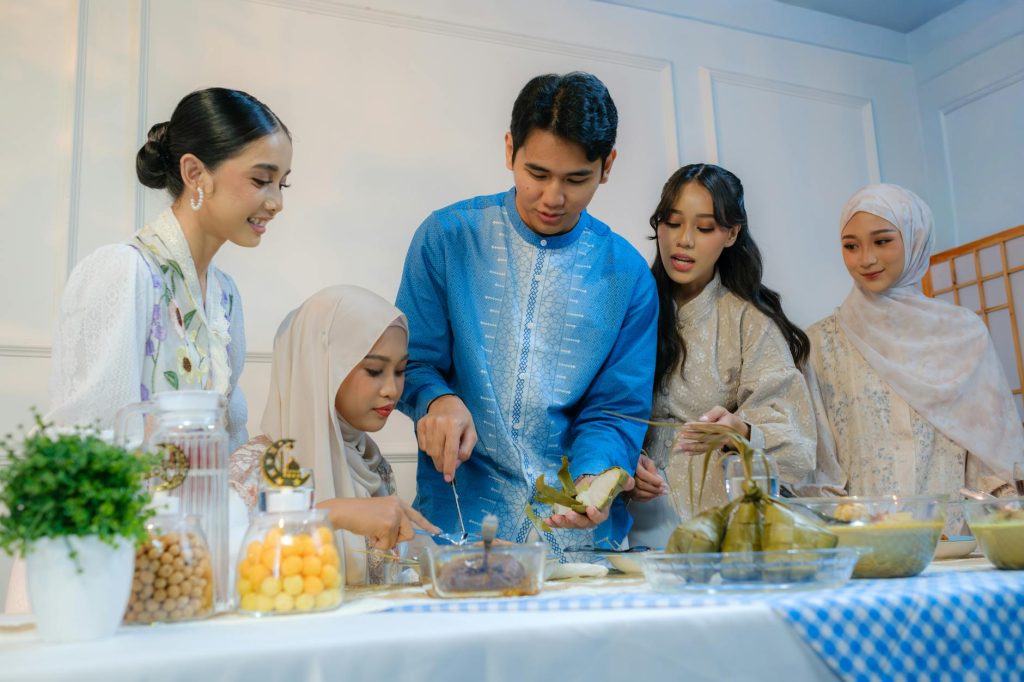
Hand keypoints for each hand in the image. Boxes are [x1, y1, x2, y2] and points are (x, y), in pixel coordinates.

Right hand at [316, 496, 440, 549]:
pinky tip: (369, 533)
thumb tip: (397, 543)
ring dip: (384, 542)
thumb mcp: (381, 515)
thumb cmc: (358, 515)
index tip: (437, 532)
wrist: (344, 511)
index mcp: (397, 503)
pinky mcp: (388, 525)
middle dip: (396, 539)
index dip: (427, 525)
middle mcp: (398, 507)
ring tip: (372, 531)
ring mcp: (394, 515)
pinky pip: (387, 545)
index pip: (416, 515)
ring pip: (397, 540)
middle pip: (409, 533)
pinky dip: (377, 544)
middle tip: (380, 534)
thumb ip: (393, 525)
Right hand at [417, 394, 476, 481]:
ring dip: (436, 457)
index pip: (450, 451)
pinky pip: (422, 446)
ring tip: (443, 449)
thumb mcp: (471, 433)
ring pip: (429, 451)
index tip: (448, 478)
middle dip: (442, 464)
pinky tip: (436, 442)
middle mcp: (439, 423)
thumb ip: (466, 450)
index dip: (449, 466)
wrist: (446, 402)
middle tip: (446, 467)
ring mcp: (428, 423)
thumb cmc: (461, 419)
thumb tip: (455, 464)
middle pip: (438, 453)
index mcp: (454, 425)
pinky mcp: (420, 424)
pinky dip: (429, 449)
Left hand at [545, 475, 635, 529]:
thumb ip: (622, 482)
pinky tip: (547, 520)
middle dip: (576, 520)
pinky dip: (554, 522)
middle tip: (569, 513)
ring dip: (563, 522)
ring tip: (555, 518)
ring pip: (571, 524)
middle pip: (584, 523)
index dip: (595, 515)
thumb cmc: (601, 485)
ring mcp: (578, 518)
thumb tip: (629, 480)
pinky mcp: (567, 516)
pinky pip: (561, 522)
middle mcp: (589, 518)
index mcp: (601, 511)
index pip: (600, 517)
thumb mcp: (613, 482)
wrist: (590, 484)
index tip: (590, 508)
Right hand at [628, 453, 667, 501]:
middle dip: (654, 489)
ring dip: (651, 495)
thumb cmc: (639, 462)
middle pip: (641, 485)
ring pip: (638, 493)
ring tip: (660, 493)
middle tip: (665, 491)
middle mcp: (627, 476)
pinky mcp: (627, 491)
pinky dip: (646, 498)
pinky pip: (636, 498)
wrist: (628, 464)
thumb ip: (652, 469)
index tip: (664, 485)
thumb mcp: (646, 461)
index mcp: (633, 465)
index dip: (655, 481)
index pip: (644, 475)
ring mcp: (625, 484)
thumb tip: (659, 480)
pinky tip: (653, 496)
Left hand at [673, 406, 749, 455]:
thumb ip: (713, 413)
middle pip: (705, 437)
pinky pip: (705, 451)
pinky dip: (695, 453)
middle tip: (681, 434)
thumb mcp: (721, 411)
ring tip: (680, 445)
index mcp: (724, 427)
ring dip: (691, 446)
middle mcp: (721, 437)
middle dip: (692, 436)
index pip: (708, 427)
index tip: (686, 425)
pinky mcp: (715, 448)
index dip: (696, 426)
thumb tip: (702, 419)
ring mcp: (718, 444)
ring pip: (704, 447)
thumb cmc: (726, 418)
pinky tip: (686, 452)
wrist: (736, 430)